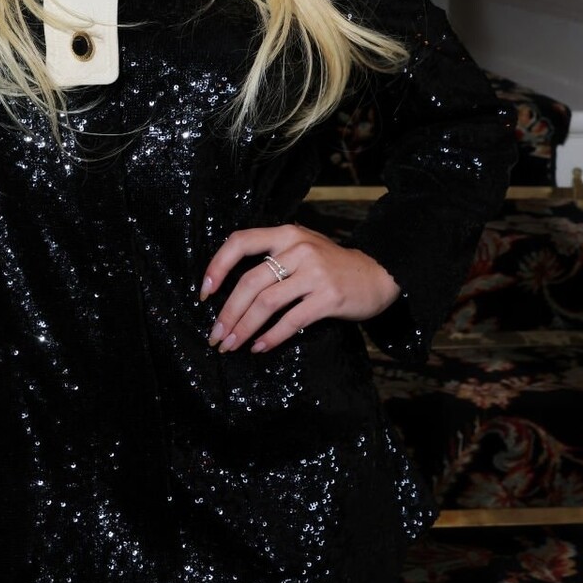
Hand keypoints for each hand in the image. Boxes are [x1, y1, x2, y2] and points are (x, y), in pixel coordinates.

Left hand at [200, 223, 400, 354]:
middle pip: (250, 282)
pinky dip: (271, 337)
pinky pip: (291, 320)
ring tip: (231, 345)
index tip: (205, 292)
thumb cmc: (332, 264)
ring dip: (244, 328)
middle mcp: (298, 249)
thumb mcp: (302, 247)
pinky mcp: (328, 298)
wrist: (378, 273)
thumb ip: (273, 256)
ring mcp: (314, 273)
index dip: (217, 266)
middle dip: (227, 313)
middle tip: (215, 335)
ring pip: (267, 303)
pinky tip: (259, 347)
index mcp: (286, 234)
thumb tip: (230, 285)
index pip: (240, 242)